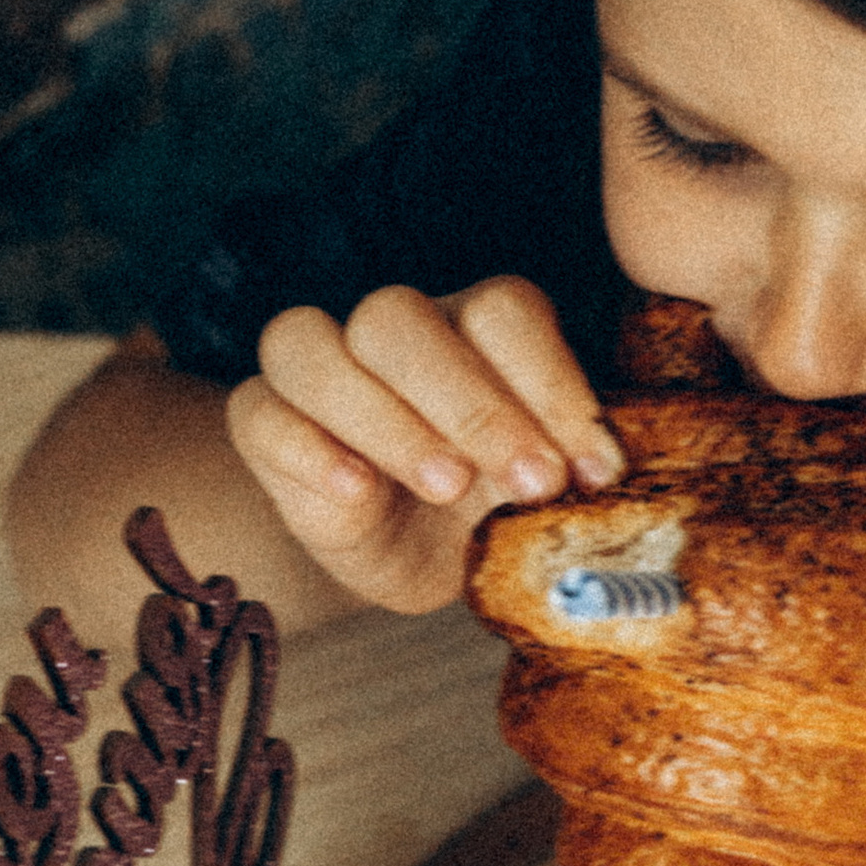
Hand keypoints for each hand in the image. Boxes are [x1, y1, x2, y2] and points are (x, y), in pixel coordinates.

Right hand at [225, 279, 623, 613]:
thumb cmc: (488, 507)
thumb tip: (606, 476)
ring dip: (388, 418)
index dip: (549, 382)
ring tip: (446, 487)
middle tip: (528, 482)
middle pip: (398, 316)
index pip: (501, 309)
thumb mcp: (539, 492)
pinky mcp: (264, 420)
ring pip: (311, 342)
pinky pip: (259, 409)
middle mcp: (392, 329)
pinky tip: (358, 491)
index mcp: (473, 325)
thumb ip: (570, 467)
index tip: (591, 469)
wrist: (418, 556)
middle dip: (473, 403)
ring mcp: (318, 368)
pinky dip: (308, 447)